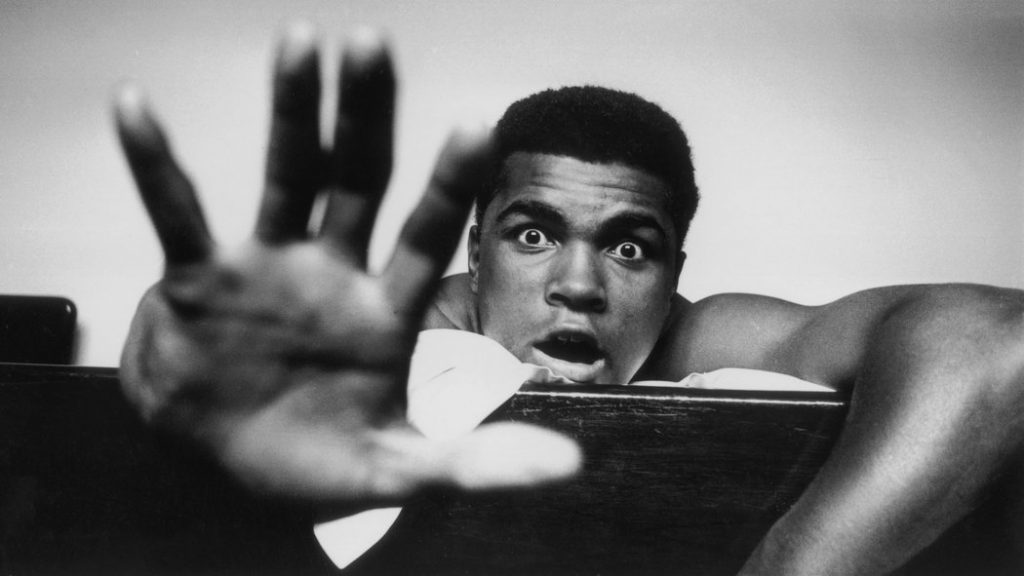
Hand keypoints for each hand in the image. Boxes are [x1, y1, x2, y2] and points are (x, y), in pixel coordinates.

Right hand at [114, 23, 580, 507]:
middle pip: (356, 181)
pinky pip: (176, 213)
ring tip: (300, 43)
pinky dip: (155, 164)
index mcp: (386, 313)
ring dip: (291, 113)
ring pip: (283, 177)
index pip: (426, 236)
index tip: (476, 124)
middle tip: (374, 45)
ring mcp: (266, 269)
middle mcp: (332, 274)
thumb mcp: (398, 471)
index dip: (449, 185)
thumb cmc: (318, 467)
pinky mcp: (198, 280)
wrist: (227, 475)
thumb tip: (569, 465)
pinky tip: (136, 105)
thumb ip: (476, 462)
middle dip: (366, 117)